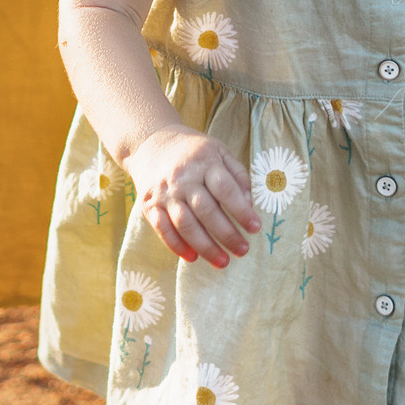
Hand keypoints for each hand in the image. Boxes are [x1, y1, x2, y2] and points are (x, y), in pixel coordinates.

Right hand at [129, 127, 260, 267]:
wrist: (150, 142)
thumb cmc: (193, 151)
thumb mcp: (219, 151)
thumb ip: (238, 176)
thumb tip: (248, 205)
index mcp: (205, 162)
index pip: (225, 189)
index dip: (241, 211)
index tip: (255, 228)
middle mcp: (184, 178)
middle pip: (206, 211)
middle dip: (227, 234)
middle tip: (243, 251)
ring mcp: (165, 192)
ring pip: (185, 224)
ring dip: (205, 246)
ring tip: (223, 262)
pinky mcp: (149, 204)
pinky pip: (162, 229)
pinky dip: (177, 245)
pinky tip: (193, 257)